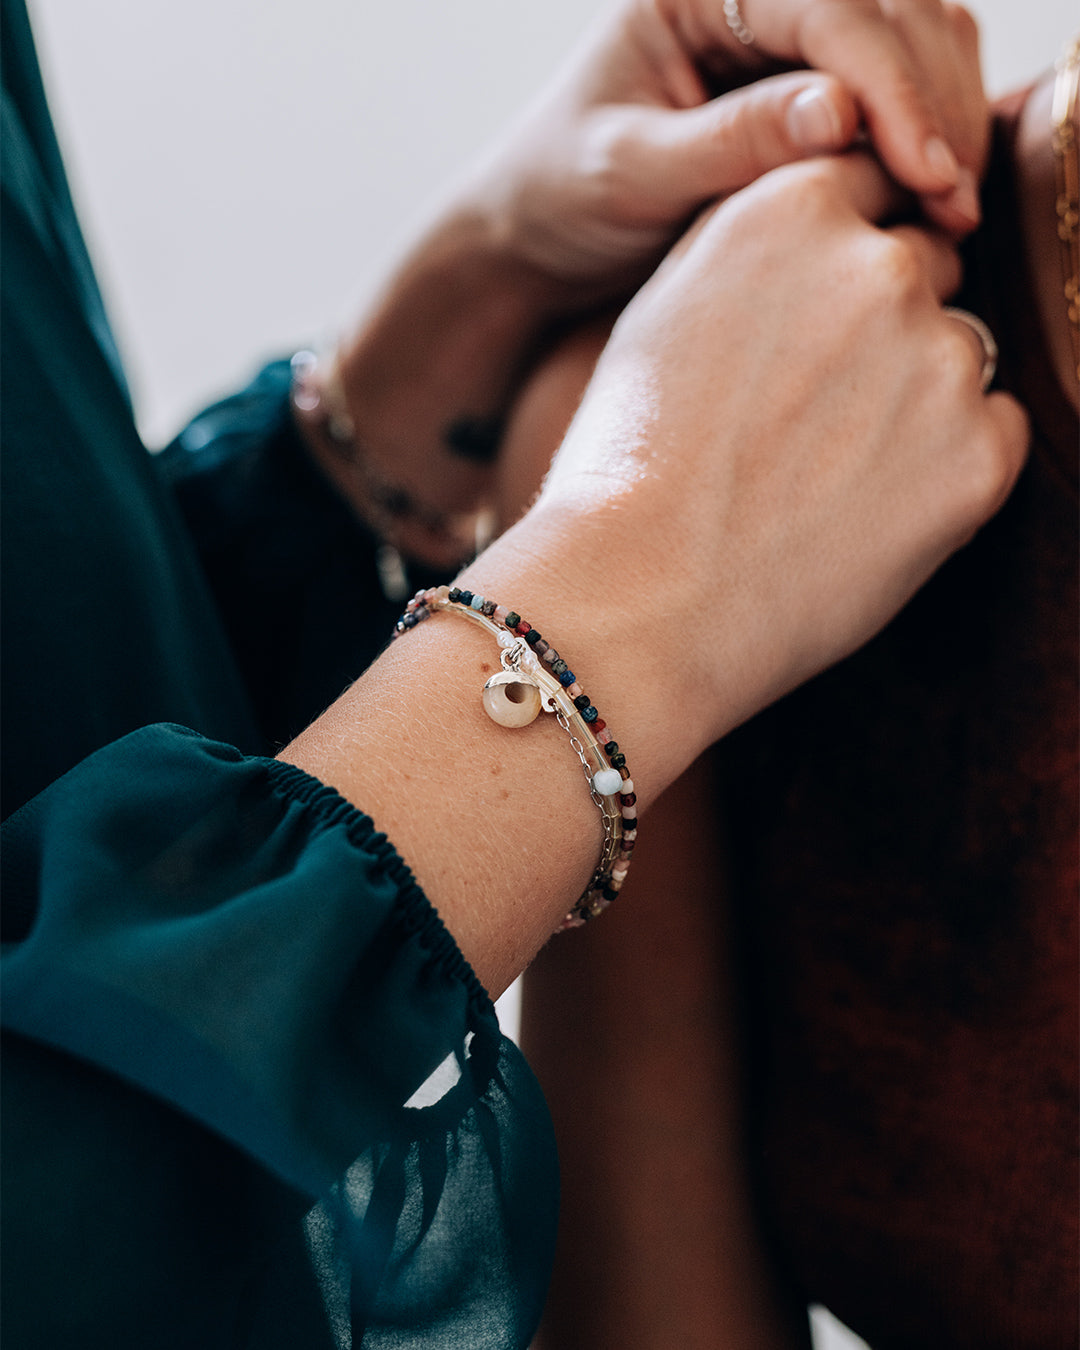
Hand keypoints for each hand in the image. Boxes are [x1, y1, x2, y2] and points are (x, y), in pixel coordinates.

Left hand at [472, 0, 985, 298]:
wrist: (539, 232)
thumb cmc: (560, 194)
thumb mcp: (629, 173)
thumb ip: (728, 142)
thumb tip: (841, 113)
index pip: (831, 8)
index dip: (892, 87)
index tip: (927, 172)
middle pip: (892, 10)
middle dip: (932, 103)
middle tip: (953, 205)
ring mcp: (784, 34)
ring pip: (913, 37)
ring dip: (944, 116)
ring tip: (949, 213)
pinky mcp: (805, 83)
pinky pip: (896, 85)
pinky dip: (926, 132)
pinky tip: (929, 198)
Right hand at [496, 151, 1025, 764]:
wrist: (639, 597)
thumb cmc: (626, 469)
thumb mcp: (663, 312)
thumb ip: (756, 250)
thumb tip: (824, 240)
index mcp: (793, 209)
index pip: (869, 189)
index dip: (839, 260)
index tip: (811, 318)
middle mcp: (880, 266)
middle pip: (922, 269)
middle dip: (882, 324)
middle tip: (809, 413)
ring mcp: (940, 360)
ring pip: (959, 355)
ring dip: (916, 397)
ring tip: (825, 475)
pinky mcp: (980, 456)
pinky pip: (993, 437)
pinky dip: (947, 469)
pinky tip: (862, 512)